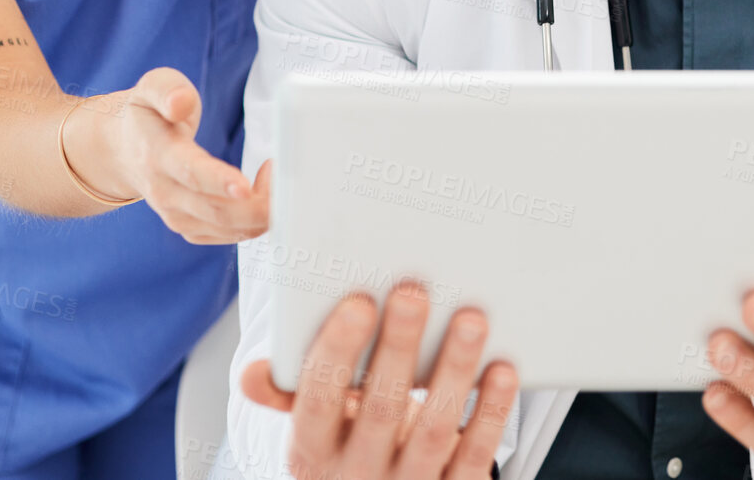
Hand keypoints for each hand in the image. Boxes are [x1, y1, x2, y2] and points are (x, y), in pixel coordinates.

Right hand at [66, 67, 270, 242]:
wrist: (123, 150)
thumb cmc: (148, 114)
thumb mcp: (152, 87)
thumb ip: (167, 90)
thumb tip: (180, 103)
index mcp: (158, 155)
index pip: (190, 173)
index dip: (219, 181)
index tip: (245, 185)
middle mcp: (164, 192)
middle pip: (215, 210)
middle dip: (257, 203)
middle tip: (282, 175)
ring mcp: (176, 214)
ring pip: (226, 228)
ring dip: (260, 211)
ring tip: (273, 176)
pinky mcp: (189, 226)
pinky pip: (227, 236)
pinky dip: (252, 222)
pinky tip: (260, 195)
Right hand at [240, 281, 518, 479]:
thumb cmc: (348, 444)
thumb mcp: (314, 427)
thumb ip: (291, 392)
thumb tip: (251, 374)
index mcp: (311, 452)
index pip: (317, 400)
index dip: (336, 351)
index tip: (357, 301)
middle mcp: (356, 476)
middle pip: (378, 410)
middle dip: (397, 347)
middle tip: (413, 291)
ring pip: (432, 430)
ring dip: (453, 370)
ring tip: (470, 318)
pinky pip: (474, 454)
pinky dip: (490, 410)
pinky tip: (502, 369)